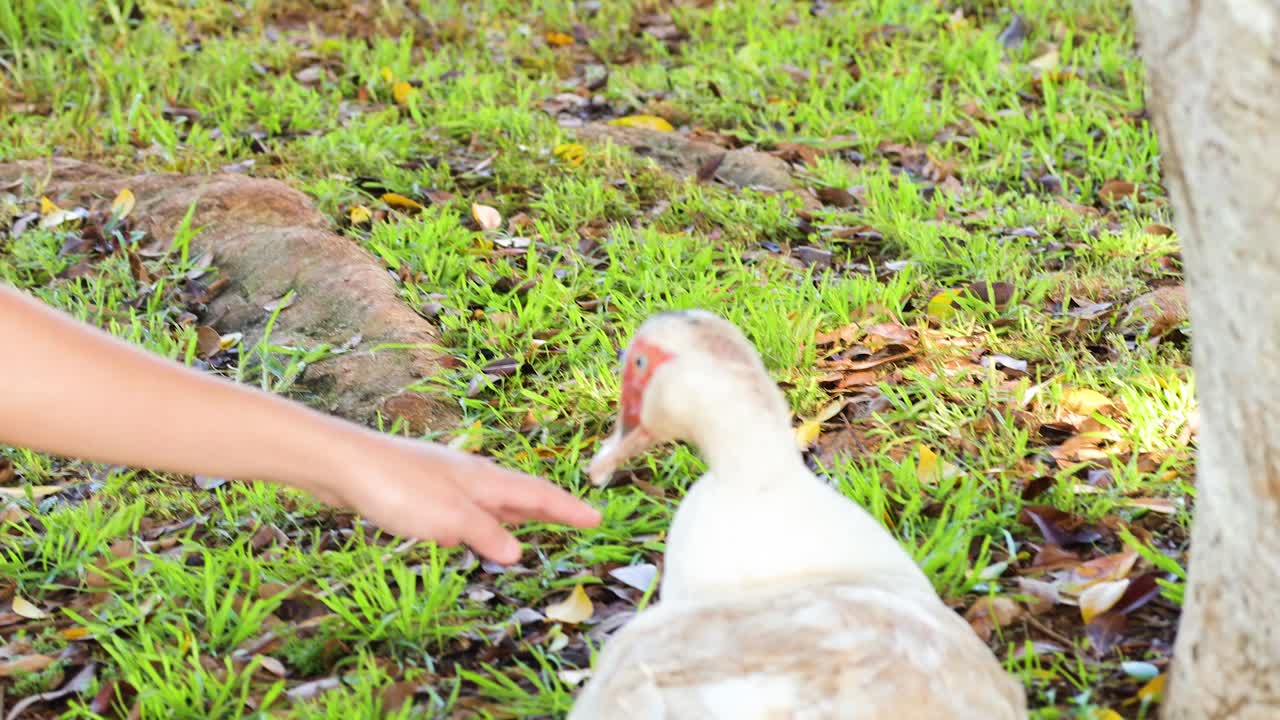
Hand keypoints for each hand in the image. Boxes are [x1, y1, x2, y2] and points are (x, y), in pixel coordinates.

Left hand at [323, 430, 601, 563]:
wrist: (343, 463)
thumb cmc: (398, 487)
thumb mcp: (449, 519)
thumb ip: (485, 534)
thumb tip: (517, 552)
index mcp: (485, 480)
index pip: (538, 495)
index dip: (568, 509)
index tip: (596, 518)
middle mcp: (471, 476)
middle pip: (521, 493)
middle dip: (550, 508)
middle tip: (578, 520)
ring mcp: (446, 480)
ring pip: (494, 498)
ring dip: (517, 512)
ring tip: (535, 522)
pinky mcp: (421, 488)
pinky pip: (467, 504)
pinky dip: (484, 516)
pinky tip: (473, 525)